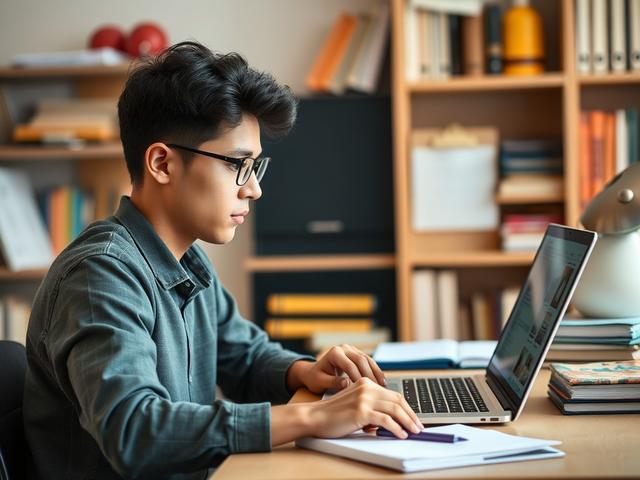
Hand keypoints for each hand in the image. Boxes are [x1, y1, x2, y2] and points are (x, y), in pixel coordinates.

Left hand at [296, 344, 385, 393]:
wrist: (313, 372)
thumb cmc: (315, 378)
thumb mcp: (320, 382)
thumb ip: (333, 382)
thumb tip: (347, 384)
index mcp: (334, 353)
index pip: (349, 365)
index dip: (358, 378)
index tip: (365, 391)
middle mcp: (344, 348)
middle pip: (361, 360)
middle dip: (370, 375)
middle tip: (377, 389)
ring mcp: (351, 349)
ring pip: (367, 359)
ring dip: (376, 372)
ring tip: (383, 386)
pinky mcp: (356, 353)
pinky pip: (368, 361)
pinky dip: (375, 370)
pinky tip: (381, 381)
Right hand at [307, 377, 422, 438]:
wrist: (314, 416)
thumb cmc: (332, 414)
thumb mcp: (355, 405)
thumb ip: (371, 407)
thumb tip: (391, 420)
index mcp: (365, 383)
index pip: (393, 394)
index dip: (406, 407)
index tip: (413, 418)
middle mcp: (366, 387)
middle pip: (397, 400)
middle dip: (411, 415)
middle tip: (418, 426)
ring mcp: (364, 398)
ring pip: (395, 409)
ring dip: (407, 422)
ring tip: (413, 431)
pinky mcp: (361, 411)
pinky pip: (386, 420)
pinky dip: (396, 428)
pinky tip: (401, 434)